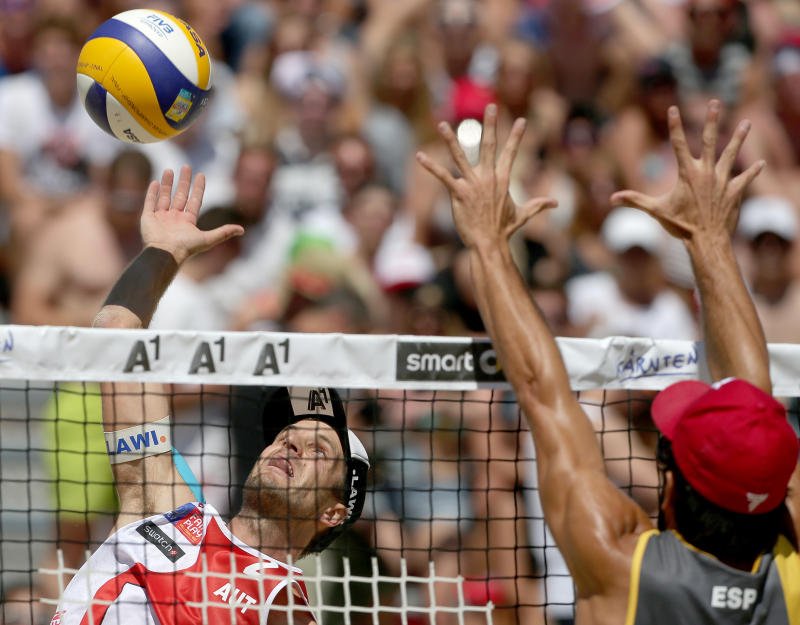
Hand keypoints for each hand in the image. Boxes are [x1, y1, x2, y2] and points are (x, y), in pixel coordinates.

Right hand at [140, 166, 243, 263]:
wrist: (165, 254)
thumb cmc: (186, 248)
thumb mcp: (208, 239)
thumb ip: (224, 232)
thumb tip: (243, 230)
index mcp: (188, 222)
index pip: (195, 200)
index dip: (198, 188)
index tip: (201, 175)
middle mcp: (175, 219)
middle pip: (180, 195)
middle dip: (183, 181)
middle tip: (186, 166)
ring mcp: (161, 218)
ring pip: (165, 197)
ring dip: (167, 184)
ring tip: (169, 170)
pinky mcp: (148, 219)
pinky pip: (149, 203)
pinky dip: (152, 193)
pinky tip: (154, 182)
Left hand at [416, 104, 556, 248]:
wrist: (490, 243)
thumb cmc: (504, 230)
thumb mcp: (523, 214)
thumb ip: (538, 205)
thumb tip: (555, 203)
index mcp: (503, 179)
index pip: (511, 153)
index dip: (516, 136)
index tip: (521, 120)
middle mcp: (488, 177)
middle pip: (489, 145)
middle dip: (490, 125)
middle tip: (490, 106)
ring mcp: (472, 184)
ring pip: (459, 156)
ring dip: (450, 139)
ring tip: (441, 124)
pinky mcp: (458, 193)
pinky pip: (442, 176)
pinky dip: (430, 166)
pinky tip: (419, 156)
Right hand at [610, 99, 763, 242]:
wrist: (706, 240)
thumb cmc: (680, 225)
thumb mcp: (655, 211)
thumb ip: (635, 201)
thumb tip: (612, 198)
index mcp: (686, 173)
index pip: (678, 143)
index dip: (675, 125)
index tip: (674, 108)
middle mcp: (706, 172)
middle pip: (709, 140)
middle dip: (712, 120)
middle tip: (715, 103)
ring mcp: (722, 180)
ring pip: (731, 154)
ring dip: (739, 137)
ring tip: (746, 122)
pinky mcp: (734, 192)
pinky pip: (745, 178)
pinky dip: (752, 171)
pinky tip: (760, 164)